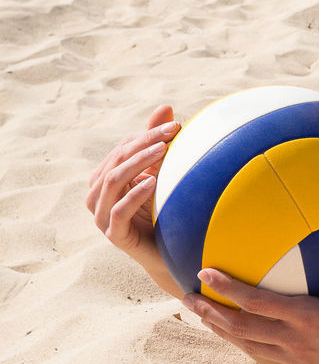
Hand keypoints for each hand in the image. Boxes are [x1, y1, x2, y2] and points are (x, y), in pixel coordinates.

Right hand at [86, 105, 179, 264]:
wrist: (170, 256)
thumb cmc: (165, 211)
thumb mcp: (163, 174)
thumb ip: (158, 143)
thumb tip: (165, 107)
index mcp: (106, 178)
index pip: (123, 148)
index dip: (147, 134)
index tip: (176, 125)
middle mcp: (97, 195)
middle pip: (116, 160)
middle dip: (144, 143)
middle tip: (172, 133)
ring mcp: (102, 216)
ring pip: (113, 181)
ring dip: (138, 163)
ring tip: (163, 151)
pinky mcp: (114, 235)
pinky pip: (118, 210)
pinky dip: (135, 194)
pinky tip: (155, 182)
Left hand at [182, 204, 318, 363]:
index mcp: (308, 317)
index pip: (256, 302)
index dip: (227, 288)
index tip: (204, 274)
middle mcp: (296, 342)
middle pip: (240, 328)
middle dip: (209, 313)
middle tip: (185, 297)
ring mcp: (296, 362)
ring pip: (247, 346)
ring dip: (222, 330)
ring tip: (201, 315)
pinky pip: (267, 356)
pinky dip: (248, 343)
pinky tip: (238, 333)